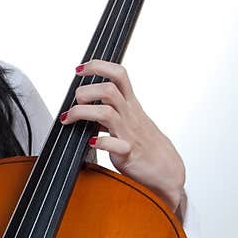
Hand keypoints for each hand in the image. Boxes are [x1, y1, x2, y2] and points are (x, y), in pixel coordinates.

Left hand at [60, 59, 185, 211]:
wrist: (166, 171)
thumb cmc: (145, 145)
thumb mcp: (129, 120)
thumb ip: (111, 109)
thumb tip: (86, 103)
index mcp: (131, 105)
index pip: (119, 75)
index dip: (98, 66)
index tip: (80, 68)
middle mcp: (129, 115)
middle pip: (109, 90)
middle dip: (86, 90)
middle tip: (76, 100)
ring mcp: (128, 133)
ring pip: (106, 113)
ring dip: (83, 112)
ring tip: (71, 118)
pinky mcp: (127, 153)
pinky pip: (114, 145)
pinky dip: (100, 142)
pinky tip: (91, 142)